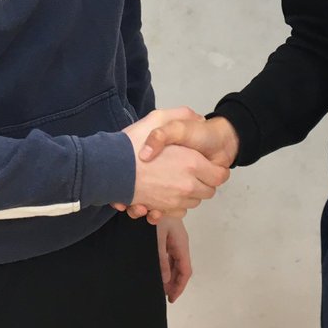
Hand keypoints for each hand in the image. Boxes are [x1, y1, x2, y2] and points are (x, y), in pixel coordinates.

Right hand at [114, 108, 229, 216]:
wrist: (107, 168)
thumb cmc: (132, 144)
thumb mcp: (158, 118)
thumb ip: (182, 116)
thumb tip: (198, 119)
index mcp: (191, 164)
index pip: (219, 176)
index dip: (217, 170)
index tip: (210, 165)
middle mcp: (186, 186)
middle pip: (209, 191)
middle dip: (204, 182)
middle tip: (194, 171)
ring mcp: (174, 201)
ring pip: (193, 202)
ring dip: (190, 194)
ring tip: (178, 180)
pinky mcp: (161, 209)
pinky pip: (178, 212)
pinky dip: (175, 205)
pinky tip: (167, 193)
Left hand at [157, 217, 191, 302]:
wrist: (153, 195)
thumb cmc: (157, 213)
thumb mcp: (157, 238)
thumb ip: (161, 259)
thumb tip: (165, 280)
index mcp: (181, 243)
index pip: (185, 270)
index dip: (179, 286)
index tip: (171, 298)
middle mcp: (179, 242)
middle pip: (181, 268)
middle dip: (175, 283)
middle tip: (165, 296)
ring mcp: (174, 239)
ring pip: (175, 262)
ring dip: (170, 275)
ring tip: (161, 287)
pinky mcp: (167, 235)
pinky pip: (169, 255)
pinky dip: (165, 266)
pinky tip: (158, 270)